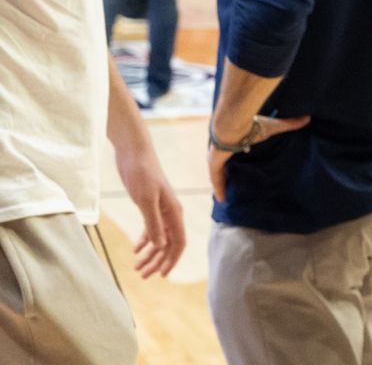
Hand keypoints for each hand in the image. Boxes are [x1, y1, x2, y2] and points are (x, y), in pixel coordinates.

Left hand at [114, 142, 184, 278]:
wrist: (134, 153)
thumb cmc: (141, 174)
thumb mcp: (146, 200)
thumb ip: (154, 223)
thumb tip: (160, 246)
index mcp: (174, 212)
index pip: (178, 242)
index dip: (171, 260)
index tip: (161, 275)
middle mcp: (170, 213)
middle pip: (168, 243)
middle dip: (157, 261)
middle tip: (142, 276)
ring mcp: (160, 209)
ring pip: (159, 237)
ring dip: (149, 254)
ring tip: (136, 267)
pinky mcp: (149, 205)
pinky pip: (151, 229)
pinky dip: (144, 240)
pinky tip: (135, 249)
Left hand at [208, 115, 309, 202]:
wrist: (233, 125)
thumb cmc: (252, 125)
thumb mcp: (274, 127)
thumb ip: (289, 124)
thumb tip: (307, 118)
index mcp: (235, 140)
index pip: (235, 151)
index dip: (237, 157)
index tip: (242, 161)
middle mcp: (224, 150)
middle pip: (225, 164)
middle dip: (228, 172)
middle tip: (234, 181)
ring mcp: (216, 158)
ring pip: (219, 174)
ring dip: (223, 183)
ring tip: (228, 194)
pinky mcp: (214, 165)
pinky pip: (216, 180)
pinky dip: (219, 189)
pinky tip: (222, 200)